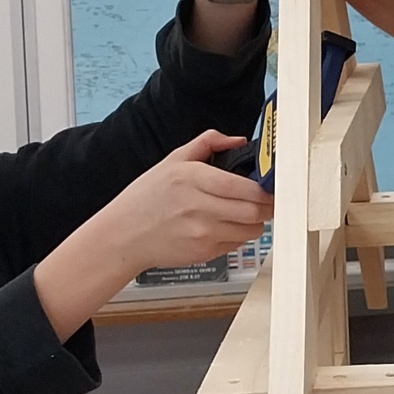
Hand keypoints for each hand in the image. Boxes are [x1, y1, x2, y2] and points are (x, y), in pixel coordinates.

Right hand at [89, 131, 274, 273]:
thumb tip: (238, 140)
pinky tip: (225, 226)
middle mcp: (198, 208)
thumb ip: (207, 143)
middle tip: (269, 200)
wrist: (124, 236)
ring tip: (246, 212)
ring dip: (256, 221)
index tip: (270, 185)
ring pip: (251, 230)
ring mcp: (202, 234)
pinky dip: (239, 234)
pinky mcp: (204, 253)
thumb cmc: (146, 199)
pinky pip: (236, 244)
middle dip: (268, 205)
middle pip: (254, 210)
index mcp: (192, 179)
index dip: (264, 188)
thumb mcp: (173, 160)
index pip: (243, 187)